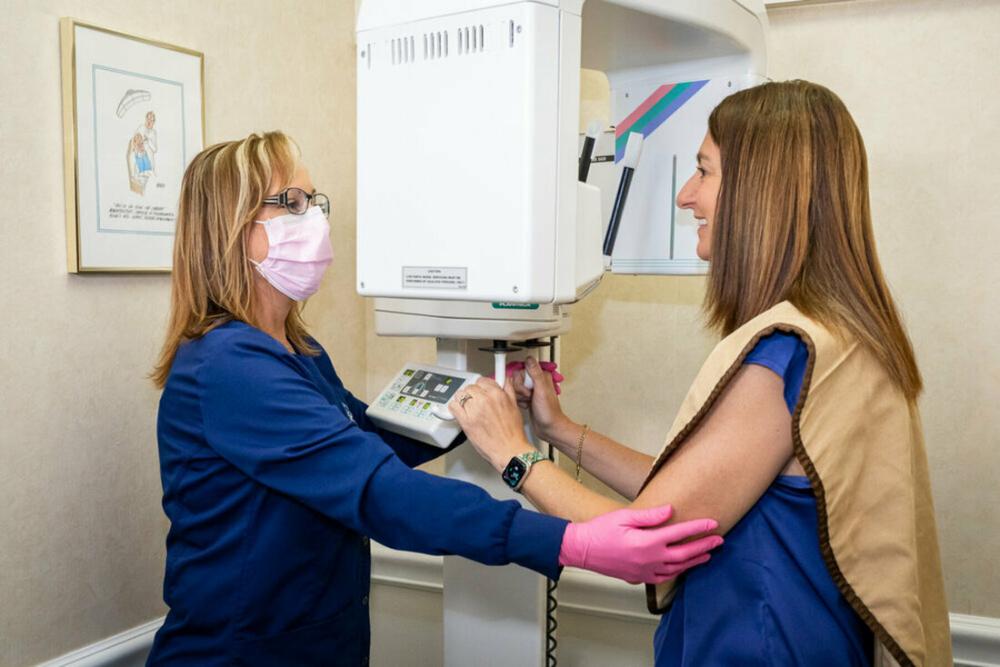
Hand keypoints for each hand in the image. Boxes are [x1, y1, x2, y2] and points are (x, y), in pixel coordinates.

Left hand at [449, 377, 530, 470]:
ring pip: (461, 395)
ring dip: (463, 400)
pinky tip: (460, 412)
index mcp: (497, 394)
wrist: (509, 450)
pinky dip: (454, 408)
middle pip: (470, 387)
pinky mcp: (465, 421)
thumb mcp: (515, 406)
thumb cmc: (513, 433)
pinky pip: (453, 406)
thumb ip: (509, 390)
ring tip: (468, 408)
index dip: (481, 387)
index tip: (481, 392)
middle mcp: (485, 400)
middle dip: (472, 393)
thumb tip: (506, 380)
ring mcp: (474, 410)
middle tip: (475, 402)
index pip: (482, 381)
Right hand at [509, 357, 569, 441]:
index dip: (520, 380)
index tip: (526, 388)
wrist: (549, 428)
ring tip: (528, 402)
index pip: (521, 369)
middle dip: (519, 390)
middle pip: (516, 379)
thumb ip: (535, 373)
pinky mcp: (526, 398)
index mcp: (540, 376)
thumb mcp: (542, 390)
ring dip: (519, 397)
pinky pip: (515, 396)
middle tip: (528, 396)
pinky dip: (519, 402)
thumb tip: (529, 358)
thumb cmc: (549, 412)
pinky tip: (526, 406)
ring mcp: (530, 390)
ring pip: (514, 388)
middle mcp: (535, 381)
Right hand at [559, 504, 721, 584]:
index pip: (680, 533)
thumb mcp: (624, 517)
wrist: (582, 550)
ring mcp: (646, 571)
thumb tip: (671, 510)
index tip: (714, 523)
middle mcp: (650, 559)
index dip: (699, 527)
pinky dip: (678, 572)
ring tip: (708, 555)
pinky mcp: (640, 578)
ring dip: (695, 561)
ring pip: (678, 568)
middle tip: (720, 540)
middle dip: (704, 546)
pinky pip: (665, 577)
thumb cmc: (600, 530)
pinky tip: (683, 567)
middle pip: (685, 553)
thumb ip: (650, 515)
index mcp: (647, 542)